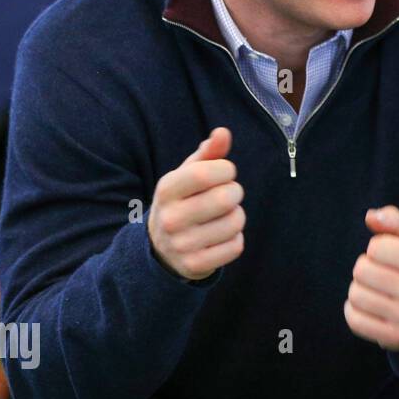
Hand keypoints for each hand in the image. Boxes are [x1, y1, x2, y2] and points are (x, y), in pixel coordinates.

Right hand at [147, 127, 244, 280]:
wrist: (161, 249)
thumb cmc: (183, 201)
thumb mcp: (187, 175)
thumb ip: (208, 153)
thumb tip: (223, 132)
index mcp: (166, 190)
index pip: (208, 172)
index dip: (227, 169)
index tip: (224, 173)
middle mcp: (170, 218)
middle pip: (226, 198)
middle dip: (235, 192)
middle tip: (228, 196)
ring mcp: (181, 245)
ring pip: (235, 223)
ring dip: (237, 217)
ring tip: (223, 217)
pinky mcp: (195, 265)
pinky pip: (235, 247)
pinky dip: (234, 239)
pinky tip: (220, 237)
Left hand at [344, 205, 398, 369]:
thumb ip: (393, 222)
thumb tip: (371, 216)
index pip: (376, 247)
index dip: (376, 249)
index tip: (388, 258)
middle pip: (362, 270)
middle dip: (364, 269)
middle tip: (378, 276)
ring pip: (355, 295)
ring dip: (358, 290)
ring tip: (374, 291)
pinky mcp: (394, 339)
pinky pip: (353, 320)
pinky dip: (353, 311)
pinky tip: (367, 308)